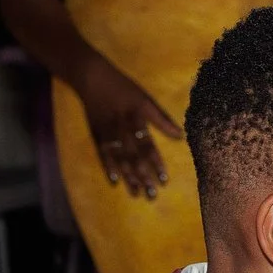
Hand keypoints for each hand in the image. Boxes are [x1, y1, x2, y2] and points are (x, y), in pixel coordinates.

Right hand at [76, 59, 182, 201]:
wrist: (91, 77)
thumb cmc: (124, 88)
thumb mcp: (145, 98)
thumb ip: (161, 118)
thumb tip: (181, 136)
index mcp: (135, 117)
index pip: (147, 145)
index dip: (156, 162)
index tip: (164, 179)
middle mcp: (120, 127)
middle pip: (133, 156)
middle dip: (143, 176)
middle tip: (152, 195)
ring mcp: (106, 131)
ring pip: (118, 158)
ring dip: (128, 176)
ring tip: (137, 193)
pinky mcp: (95, 133)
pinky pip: (102, 153)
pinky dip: (108, 167)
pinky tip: (115, 181)